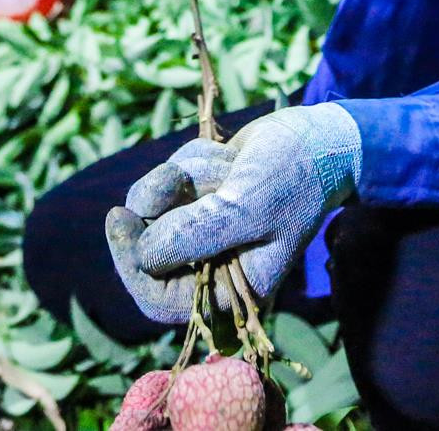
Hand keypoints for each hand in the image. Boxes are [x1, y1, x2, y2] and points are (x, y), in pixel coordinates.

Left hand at [105, 103, 361, 324]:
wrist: (317, 138)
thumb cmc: (292, 177)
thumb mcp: (248, 207)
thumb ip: (197, 234)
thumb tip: (144, 253)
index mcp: (231, 288)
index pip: (159, 299)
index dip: (133, 264)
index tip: (121, 219)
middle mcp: (211, 265)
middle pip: (147, 248)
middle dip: (162, 202)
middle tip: (177, 177)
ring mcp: (202, 229)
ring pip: (153, 206)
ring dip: (182, 175)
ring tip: (226, 166)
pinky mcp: (198, 198)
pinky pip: (167, 179)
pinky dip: (191, 160)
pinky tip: (226, 156)